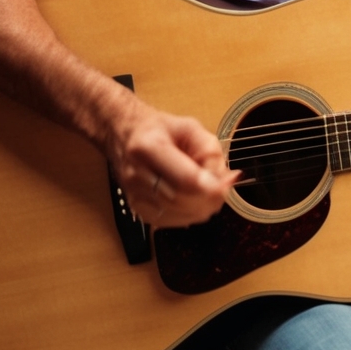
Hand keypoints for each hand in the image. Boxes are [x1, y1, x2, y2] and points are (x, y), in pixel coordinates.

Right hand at [97, 84, 239, 227]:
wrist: (125, 135)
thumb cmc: (160, 129)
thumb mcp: (192, 128)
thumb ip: (211, 153)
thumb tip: (225, 180)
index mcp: (149, 147)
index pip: (185, 180)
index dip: (210, 188)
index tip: (225, 185)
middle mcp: (137, 173)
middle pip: (182, 200)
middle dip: (209, 198)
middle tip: (222, 187)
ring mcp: (134, 193)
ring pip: (177, 214)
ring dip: (202, 207)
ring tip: (209, 191)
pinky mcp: (136, 207)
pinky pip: (169, 221)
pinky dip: (188, 215)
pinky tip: (194, 201)